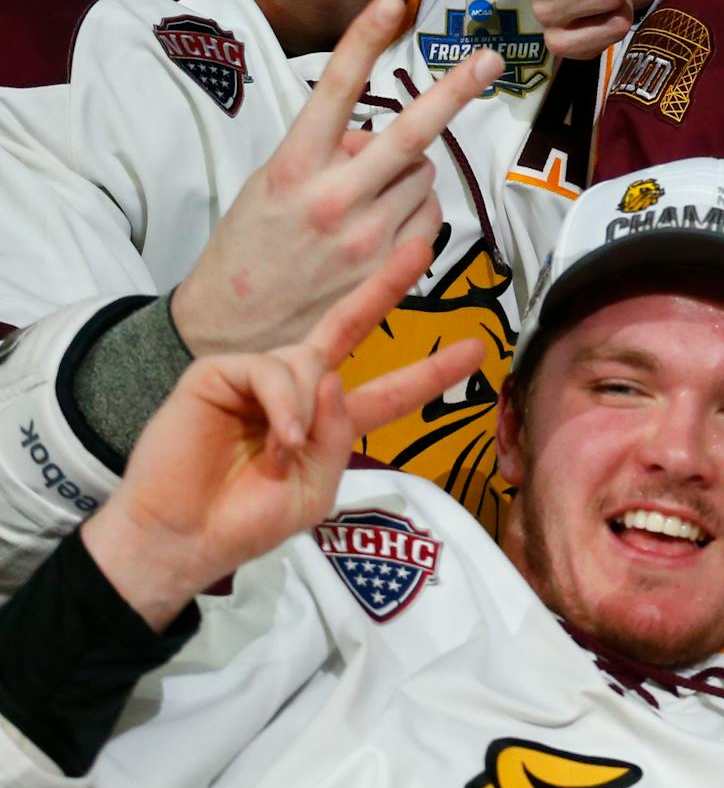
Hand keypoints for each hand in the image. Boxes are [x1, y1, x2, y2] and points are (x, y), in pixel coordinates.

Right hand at [81, 240, 484, 629]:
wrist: (183, 536)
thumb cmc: (246, 520)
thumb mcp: (315, 486)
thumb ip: (339, 433)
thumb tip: (334, 376)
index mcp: (328, 421)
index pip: (388, 391)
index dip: (430, 372)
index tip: (477, 347)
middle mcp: (298, 389)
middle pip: (349, 327)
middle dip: (385, 288)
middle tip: (423, 250)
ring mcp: (259, 377)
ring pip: (310, 362)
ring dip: (305, 411)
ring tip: (283, 450)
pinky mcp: (220, 372)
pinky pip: (272, 368)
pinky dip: (284, 403)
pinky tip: (276, 435)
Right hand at [170, 0, 502, 356]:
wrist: (236, 334)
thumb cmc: (251, 248)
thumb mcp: (270, 186)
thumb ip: (325, 153)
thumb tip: (378, 135)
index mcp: (292, 169)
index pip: (334, 91)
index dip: (362, 41)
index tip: (389, 1)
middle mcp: (334, 199)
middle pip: (412, 133)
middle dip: (456, 90)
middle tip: (490, 57)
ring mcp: (368, 237)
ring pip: (425, 174)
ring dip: (410, 172)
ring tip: (368, 197)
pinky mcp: (392, 269)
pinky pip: (430, 215)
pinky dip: (416, 209)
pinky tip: (381, 228)